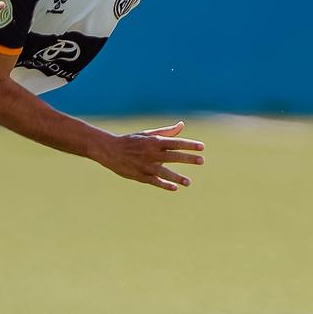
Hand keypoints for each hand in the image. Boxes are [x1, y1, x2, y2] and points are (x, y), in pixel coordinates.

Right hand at [90, 121, 204, 190]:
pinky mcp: (140, 175)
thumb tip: (182, 125)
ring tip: (189, 182)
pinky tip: (174, 188)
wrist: (110, 150)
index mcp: (154, 141)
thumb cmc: (132, 141)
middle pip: (173, 156)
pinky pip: (154, 181)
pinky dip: (163, 184)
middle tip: (202, 160)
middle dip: (188, 158)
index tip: (202, 147)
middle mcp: (151, 153)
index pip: (175, 142)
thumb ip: (166, 131)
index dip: (189, 145)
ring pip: (164, 172)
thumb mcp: (148, 134)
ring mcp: (145, 165)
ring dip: (177, 177)